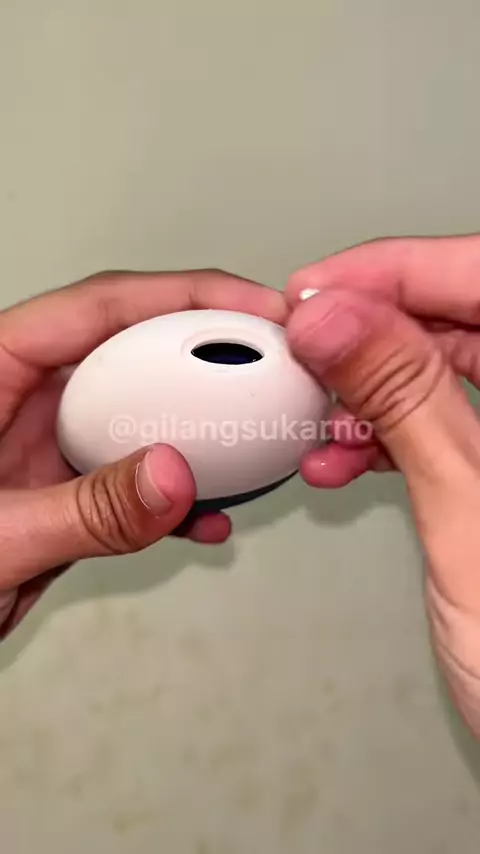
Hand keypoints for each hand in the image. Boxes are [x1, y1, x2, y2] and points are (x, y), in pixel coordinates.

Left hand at [0, 268, 285, 638]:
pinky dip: (175, 495)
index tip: (252, 305)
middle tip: (276, 364)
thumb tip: (172, 476)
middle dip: (210, 356)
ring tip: (259, 438)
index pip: (98, 308)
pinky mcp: (65, 490)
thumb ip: (85, 510)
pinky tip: (206, 518)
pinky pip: (134, 476)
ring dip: (202, 427)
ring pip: (144, 413)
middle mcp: (26, 397)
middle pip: (134, 351)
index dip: (183, 296)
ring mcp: (49, 444)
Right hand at [285, 235, 479, 738]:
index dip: (401, 271)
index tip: (323, 290)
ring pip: (445, 372)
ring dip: (372, 389)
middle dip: (374, 330)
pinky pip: (436, 425)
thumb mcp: (469, 512)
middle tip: (307, 345)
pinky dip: (384, 436)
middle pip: (463, 319)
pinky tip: (342, 459)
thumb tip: (338, 320)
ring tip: (320, 414)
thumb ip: (408, 402)